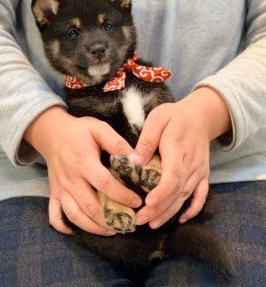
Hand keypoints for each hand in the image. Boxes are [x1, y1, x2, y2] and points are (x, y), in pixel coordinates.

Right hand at [24, 107, 141, 235]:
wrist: (52, 133)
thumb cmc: (79, 131)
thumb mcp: (99, 128)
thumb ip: (117, 143)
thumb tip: (137, 160)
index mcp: (84, 162)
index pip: (104, 183)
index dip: (122, 195)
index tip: (137, 202)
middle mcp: (71, 179)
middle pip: (90, 206)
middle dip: (111, 219)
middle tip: (128, 223)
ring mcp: (61, 189)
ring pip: (74, 215)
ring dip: (93, 227)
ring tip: (111, 230)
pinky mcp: (54, 193)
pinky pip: (55, 215)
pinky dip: (64, 226)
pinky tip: (78, 230)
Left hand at [135, 87, 230, 227]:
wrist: (200, 115)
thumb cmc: (174, 116)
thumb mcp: (157, 119)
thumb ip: (147, 140)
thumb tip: (135, 162)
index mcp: (177, 149)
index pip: (172, 174)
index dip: (161, 191)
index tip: (148, 203)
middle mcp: (191, 164)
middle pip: (176, 191)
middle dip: (158, 208)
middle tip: (139, 220)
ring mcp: (199, 171)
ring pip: (185, 197)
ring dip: (169, 212)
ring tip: (152, 224)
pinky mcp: (203, 174)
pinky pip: (201, 195)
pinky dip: (193, 209)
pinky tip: (180, 220)